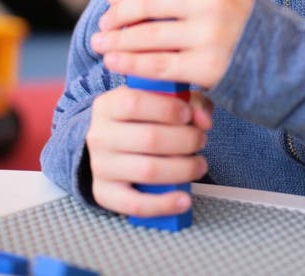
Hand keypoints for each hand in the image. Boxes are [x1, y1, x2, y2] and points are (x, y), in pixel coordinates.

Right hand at [86, 84, 211, 216]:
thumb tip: (204, 120)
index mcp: (109, 105)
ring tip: (199, 164)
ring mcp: (100, 166)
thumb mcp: (161, 99)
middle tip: (201, 139)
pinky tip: (184, 200)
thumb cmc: (143, 117)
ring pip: (147, 170)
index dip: (167, 109)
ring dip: (183, 169)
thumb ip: (190, 102)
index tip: (187, 114)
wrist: (110, 144)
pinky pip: (135, 204)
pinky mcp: (104, 194)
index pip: (134, 103)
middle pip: (148, 138)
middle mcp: (100, 135)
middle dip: (185, 140)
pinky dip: (164, 204)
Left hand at [91, 0, 256, 88]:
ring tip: (101, 45)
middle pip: (148, 3)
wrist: (290, 62)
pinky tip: (114, 63)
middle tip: (102, 24)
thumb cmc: (251, 30)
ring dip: (117, 40)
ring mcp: (210, 34)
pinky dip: (130, 63)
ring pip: (147, 35)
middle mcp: (211, 1)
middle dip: (118, 14)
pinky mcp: (207, 66)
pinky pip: (157, 65)